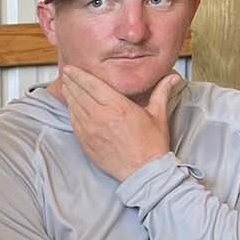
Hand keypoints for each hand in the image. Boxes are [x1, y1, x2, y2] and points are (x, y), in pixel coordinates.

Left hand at [62, 66, 177, 180]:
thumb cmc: (152, 144)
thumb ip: (161, 92)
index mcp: (117, 106)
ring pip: (74, 107)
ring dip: (69, 94)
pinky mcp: (85, 142)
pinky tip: (70, 105)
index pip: (92, 85)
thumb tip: (173, 77)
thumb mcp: (158, 114)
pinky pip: (74, 122)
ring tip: (66, 85)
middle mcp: (100, 116)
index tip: (71, 68)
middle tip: (65, 72)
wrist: (143, 171)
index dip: (79, 75)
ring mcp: (90, 130)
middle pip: (79, 93)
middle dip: (71, 81)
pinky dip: (71, 111)